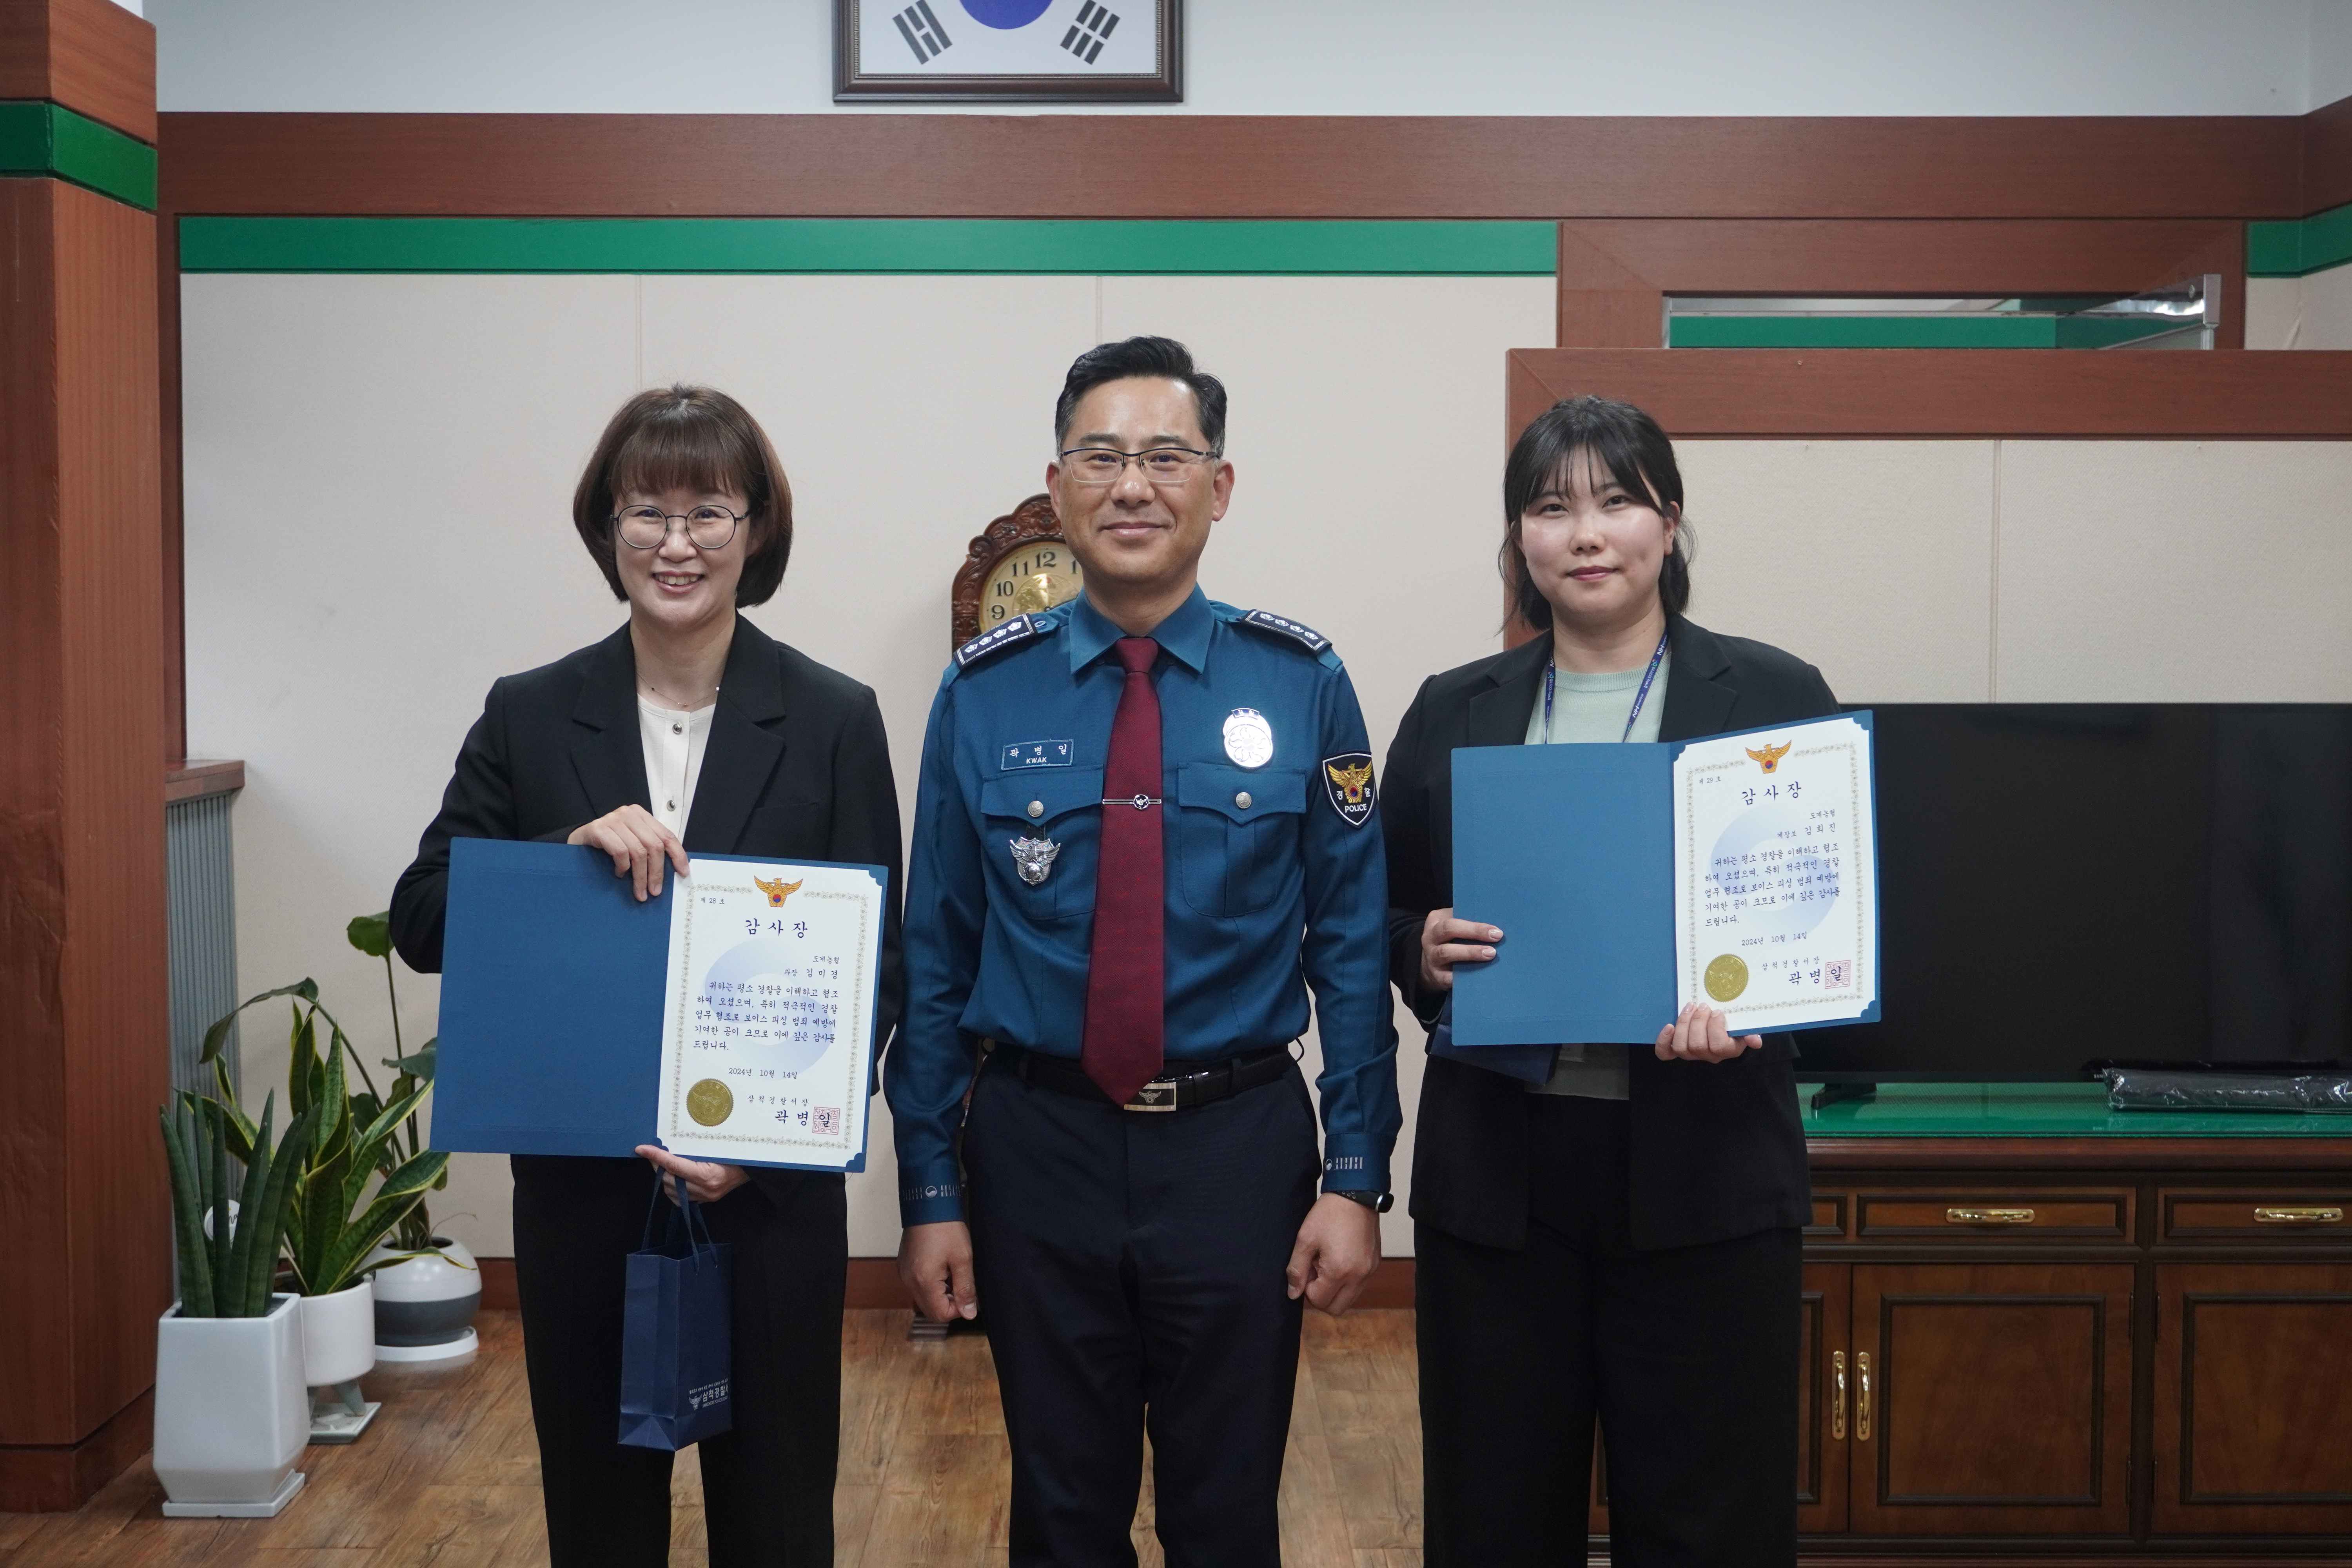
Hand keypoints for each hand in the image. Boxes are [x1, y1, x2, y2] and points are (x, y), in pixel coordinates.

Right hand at [568, 805, 688, 901]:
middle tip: (654, 892)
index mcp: (642, 816)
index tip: (683, 873)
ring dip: (640, 877)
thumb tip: (673, 871)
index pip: (667, 835)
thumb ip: (649, 849)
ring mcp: (613, 819)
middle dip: (656, 873)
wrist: (577, 842)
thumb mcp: (632, 843)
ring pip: (638, 851)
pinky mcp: (599, 829)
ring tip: (639, 891)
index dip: (677, 855)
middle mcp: (629, 814)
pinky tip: (619, 874)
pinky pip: (620, 852)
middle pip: (654, 846)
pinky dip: (622, 867)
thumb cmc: (608, 845)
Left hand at [635, 1144, 748, 1202]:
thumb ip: (693, 1148)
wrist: (753, 1167)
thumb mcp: (716, 1146)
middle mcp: (705, 1189)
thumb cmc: (735, 1152)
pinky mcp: (704, 1202)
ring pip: (671, 1191)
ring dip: (664, 1177)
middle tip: (654, 1152)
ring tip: (665, 1163)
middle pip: (669, 1179)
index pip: (674, 1165)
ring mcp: (705, 1198)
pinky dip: (672, 1188)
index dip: (656, 1155)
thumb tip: (668, 1143)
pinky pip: (679, 1199)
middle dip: (658, 1165)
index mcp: (708, 1175)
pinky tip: (675, 1177)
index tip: (641, 1148)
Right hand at [899, 1220, 977, 1322]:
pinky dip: (931, 1283)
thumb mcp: (963, 1258)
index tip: (967, 1292)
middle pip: (930, 1309)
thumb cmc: (946, 1227)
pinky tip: (941, 1265)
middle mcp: (909, 1281)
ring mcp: (904, 1274)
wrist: (928, 1202)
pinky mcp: (903, 1266)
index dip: (958, 1309)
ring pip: (924, 1298)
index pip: (940, 1315)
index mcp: (923, 1281)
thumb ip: (966, 1289)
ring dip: (940, 1292)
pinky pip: (918, 1285)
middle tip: (960, 1280)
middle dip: (949, 1301)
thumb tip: (969, 1313)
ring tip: (951, 1270)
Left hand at [1285, 1194, 1381, 1316]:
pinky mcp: (1374, 1265)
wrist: (1356, 1194)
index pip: (1319, 1301)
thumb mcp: (1305, 1239)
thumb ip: (1297, 1269)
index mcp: (1339, 1271)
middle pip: (1336, 1308)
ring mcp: (1369, 1272)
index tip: (1308, 1267)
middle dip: (1322, 1296)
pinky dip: (1347, 1282)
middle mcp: (1358, 1276)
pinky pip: (1359, 1286)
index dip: (1307, 1288)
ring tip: (1328, 1263)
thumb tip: (1293, 1293)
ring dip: (1335, 1290)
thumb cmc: (1329, 1214)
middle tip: (1316, 1270)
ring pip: (1349, 1300)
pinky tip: (1340, 1259)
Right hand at [1419, 906, 1502, 991]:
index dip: (1474, 924)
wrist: (1432, 965)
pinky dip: (1464, 977)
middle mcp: (1430, 938)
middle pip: (1448, 929)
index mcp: (1436, 921)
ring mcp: (1431, 958)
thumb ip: (1468, 922)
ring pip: (1446, 952)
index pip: (1453, 918)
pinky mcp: (1436, 976)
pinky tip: (1479, 975)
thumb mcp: (1454, 927)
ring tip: (1490, 954)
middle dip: (1474, 932)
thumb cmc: (1451, 941)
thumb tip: (1494, 926)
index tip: (1495, 929)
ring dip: (1470, 952)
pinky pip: (1448, 977)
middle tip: (1496, 937)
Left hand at [1654, 1002, 1762, 1062]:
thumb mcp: (1745, 1026)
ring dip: (1684, 1024)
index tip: (1717, 1012)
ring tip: (1690, 1007)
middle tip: (1703, 1006)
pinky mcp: (1677, 1050)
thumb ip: (1750, 1032)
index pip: (1718, 1046)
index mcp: (1728, 1050)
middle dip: (1698, 1022)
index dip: (1715, 1027)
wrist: (1722, 1026)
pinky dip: (1663, 1040)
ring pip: (1681, 1047)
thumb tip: (1755, 1041)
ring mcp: (1692, 1054)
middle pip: (1697, 1045)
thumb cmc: (1734, 1024)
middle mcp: (1709, 1056)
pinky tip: (1668, 1026)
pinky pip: (1665, 1053)